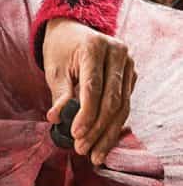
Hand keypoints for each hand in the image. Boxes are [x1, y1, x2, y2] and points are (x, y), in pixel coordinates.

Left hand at [43, 17, 136, 165]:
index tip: (76, 135)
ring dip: (108, 133)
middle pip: (111, 100)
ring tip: (94, 154)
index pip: (93, 87)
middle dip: (97, 129)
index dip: (86, 114)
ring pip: (122, 107)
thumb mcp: (55, 68)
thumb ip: (59, 94)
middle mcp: (117, 53)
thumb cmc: (61, 49)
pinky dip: (114, 125)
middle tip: (83, 149)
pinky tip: (103, 142)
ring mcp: (128, 64)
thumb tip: (56, 120)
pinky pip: (125, 105)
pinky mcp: (131, 75)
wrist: (73, 30)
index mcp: (94, 47)